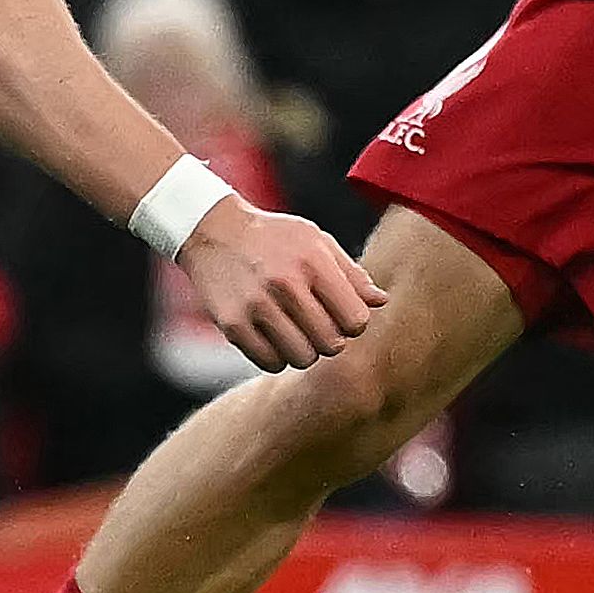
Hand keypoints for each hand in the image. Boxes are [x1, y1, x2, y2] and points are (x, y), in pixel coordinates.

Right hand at [175, 198, 384, 370]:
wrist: (212, 230)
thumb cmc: (274, 238)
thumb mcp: (316, 241)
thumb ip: (350, 273)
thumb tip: (380, 302)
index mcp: (313, 261)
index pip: (355, 320)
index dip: (353, 322)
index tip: (341, 314)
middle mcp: (285, 283)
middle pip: (331, 344)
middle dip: (330, 339)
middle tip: (318, 324)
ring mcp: (256, 306)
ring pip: (302, 358)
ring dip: (304, 350)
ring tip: (296, 331)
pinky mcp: (232, 324)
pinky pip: (270, 362)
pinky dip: (277, 356)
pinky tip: (273, 336)